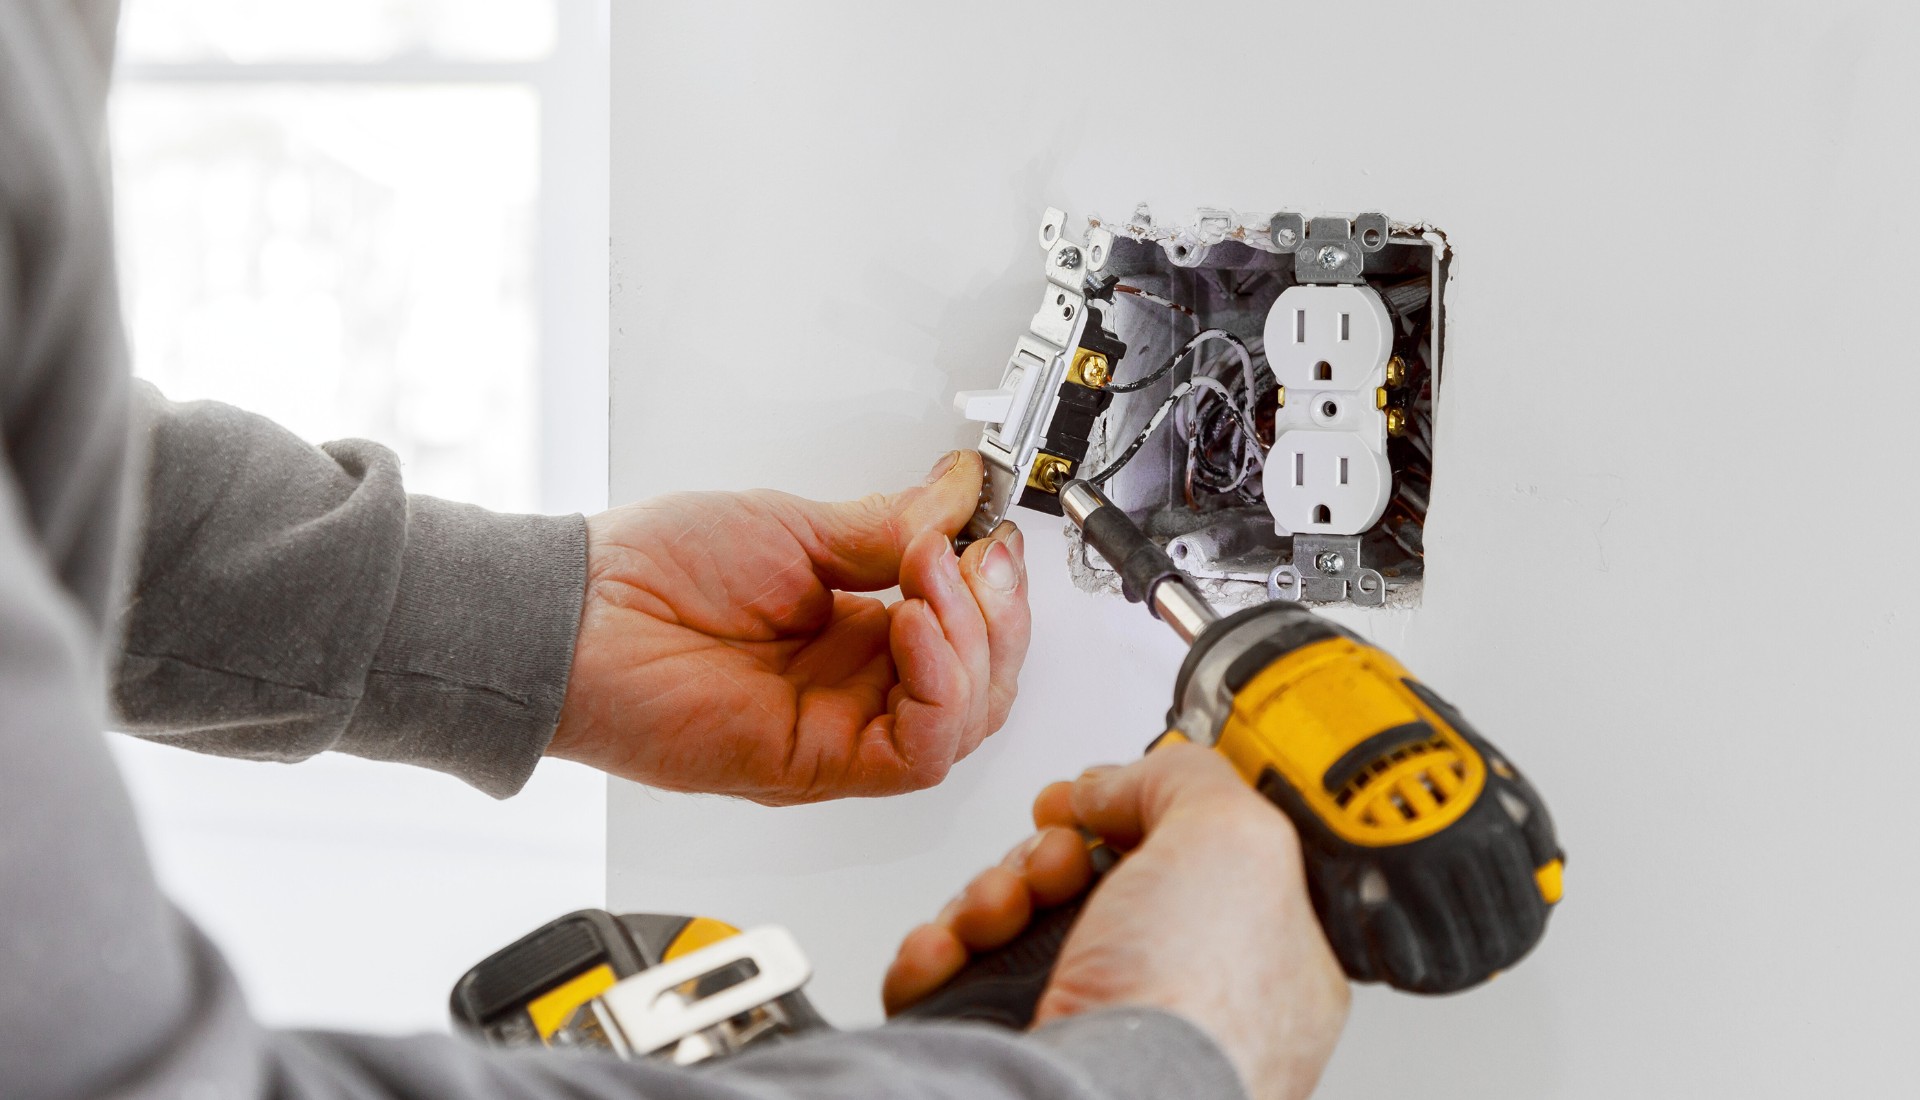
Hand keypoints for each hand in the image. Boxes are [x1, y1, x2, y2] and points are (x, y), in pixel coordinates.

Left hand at [546, 450, 1029, 804]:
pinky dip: (938, 689)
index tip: (989, 534)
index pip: (968, 634)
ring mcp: (841, 730)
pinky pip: (917, 753)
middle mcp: (856, 689)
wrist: (579, 618)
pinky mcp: (819, 765)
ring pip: (965, 722)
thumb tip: (959, 494)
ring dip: (973, 645)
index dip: (994, 590)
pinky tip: (914, 629)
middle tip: (975, 556)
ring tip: (930, 577)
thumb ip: (887, 525)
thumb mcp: (792, 526)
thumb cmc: (650, 574)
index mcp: (854, 632)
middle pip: (984, 685)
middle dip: (999, 617)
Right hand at [883, 746, 1349, 1099]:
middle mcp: (1174, 998)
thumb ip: (1187, 780)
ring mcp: (1090, 1030)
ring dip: (989, 894)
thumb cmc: (1194, 1014)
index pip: (1190, 859)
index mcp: (1257, 957)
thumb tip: (1119, 781)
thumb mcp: (1234, 838)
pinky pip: (955, 980)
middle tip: (1054, 862)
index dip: (1136, 814)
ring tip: (998, 911)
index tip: (1101, 795)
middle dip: (1047, 853)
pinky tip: (948, 949)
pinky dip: (937, 954)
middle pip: (1087, 882)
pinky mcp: (1012, 1051)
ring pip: (1015, 925)